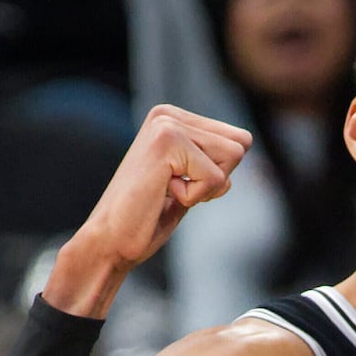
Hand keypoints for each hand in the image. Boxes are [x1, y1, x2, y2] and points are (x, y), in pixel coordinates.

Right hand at [45, 105, 251, 316]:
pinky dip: (193, 198)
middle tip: (174, 190)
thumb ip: (210, 157)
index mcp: (173, 117)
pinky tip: (161, 194)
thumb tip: (245, 142)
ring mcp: (167, 124)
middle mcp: (168, 114)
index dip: (219, 174)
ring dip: (205, 188)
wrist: (110, 241)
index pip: (238, 140)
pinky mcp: (168, 142)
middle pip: (240, 146)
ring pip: (232, 157)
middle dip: (215, 179)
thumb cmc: (146, 217)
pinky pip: (215, 178)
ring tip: (167, 191)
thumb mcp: (186, 180)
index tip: (181, 184)